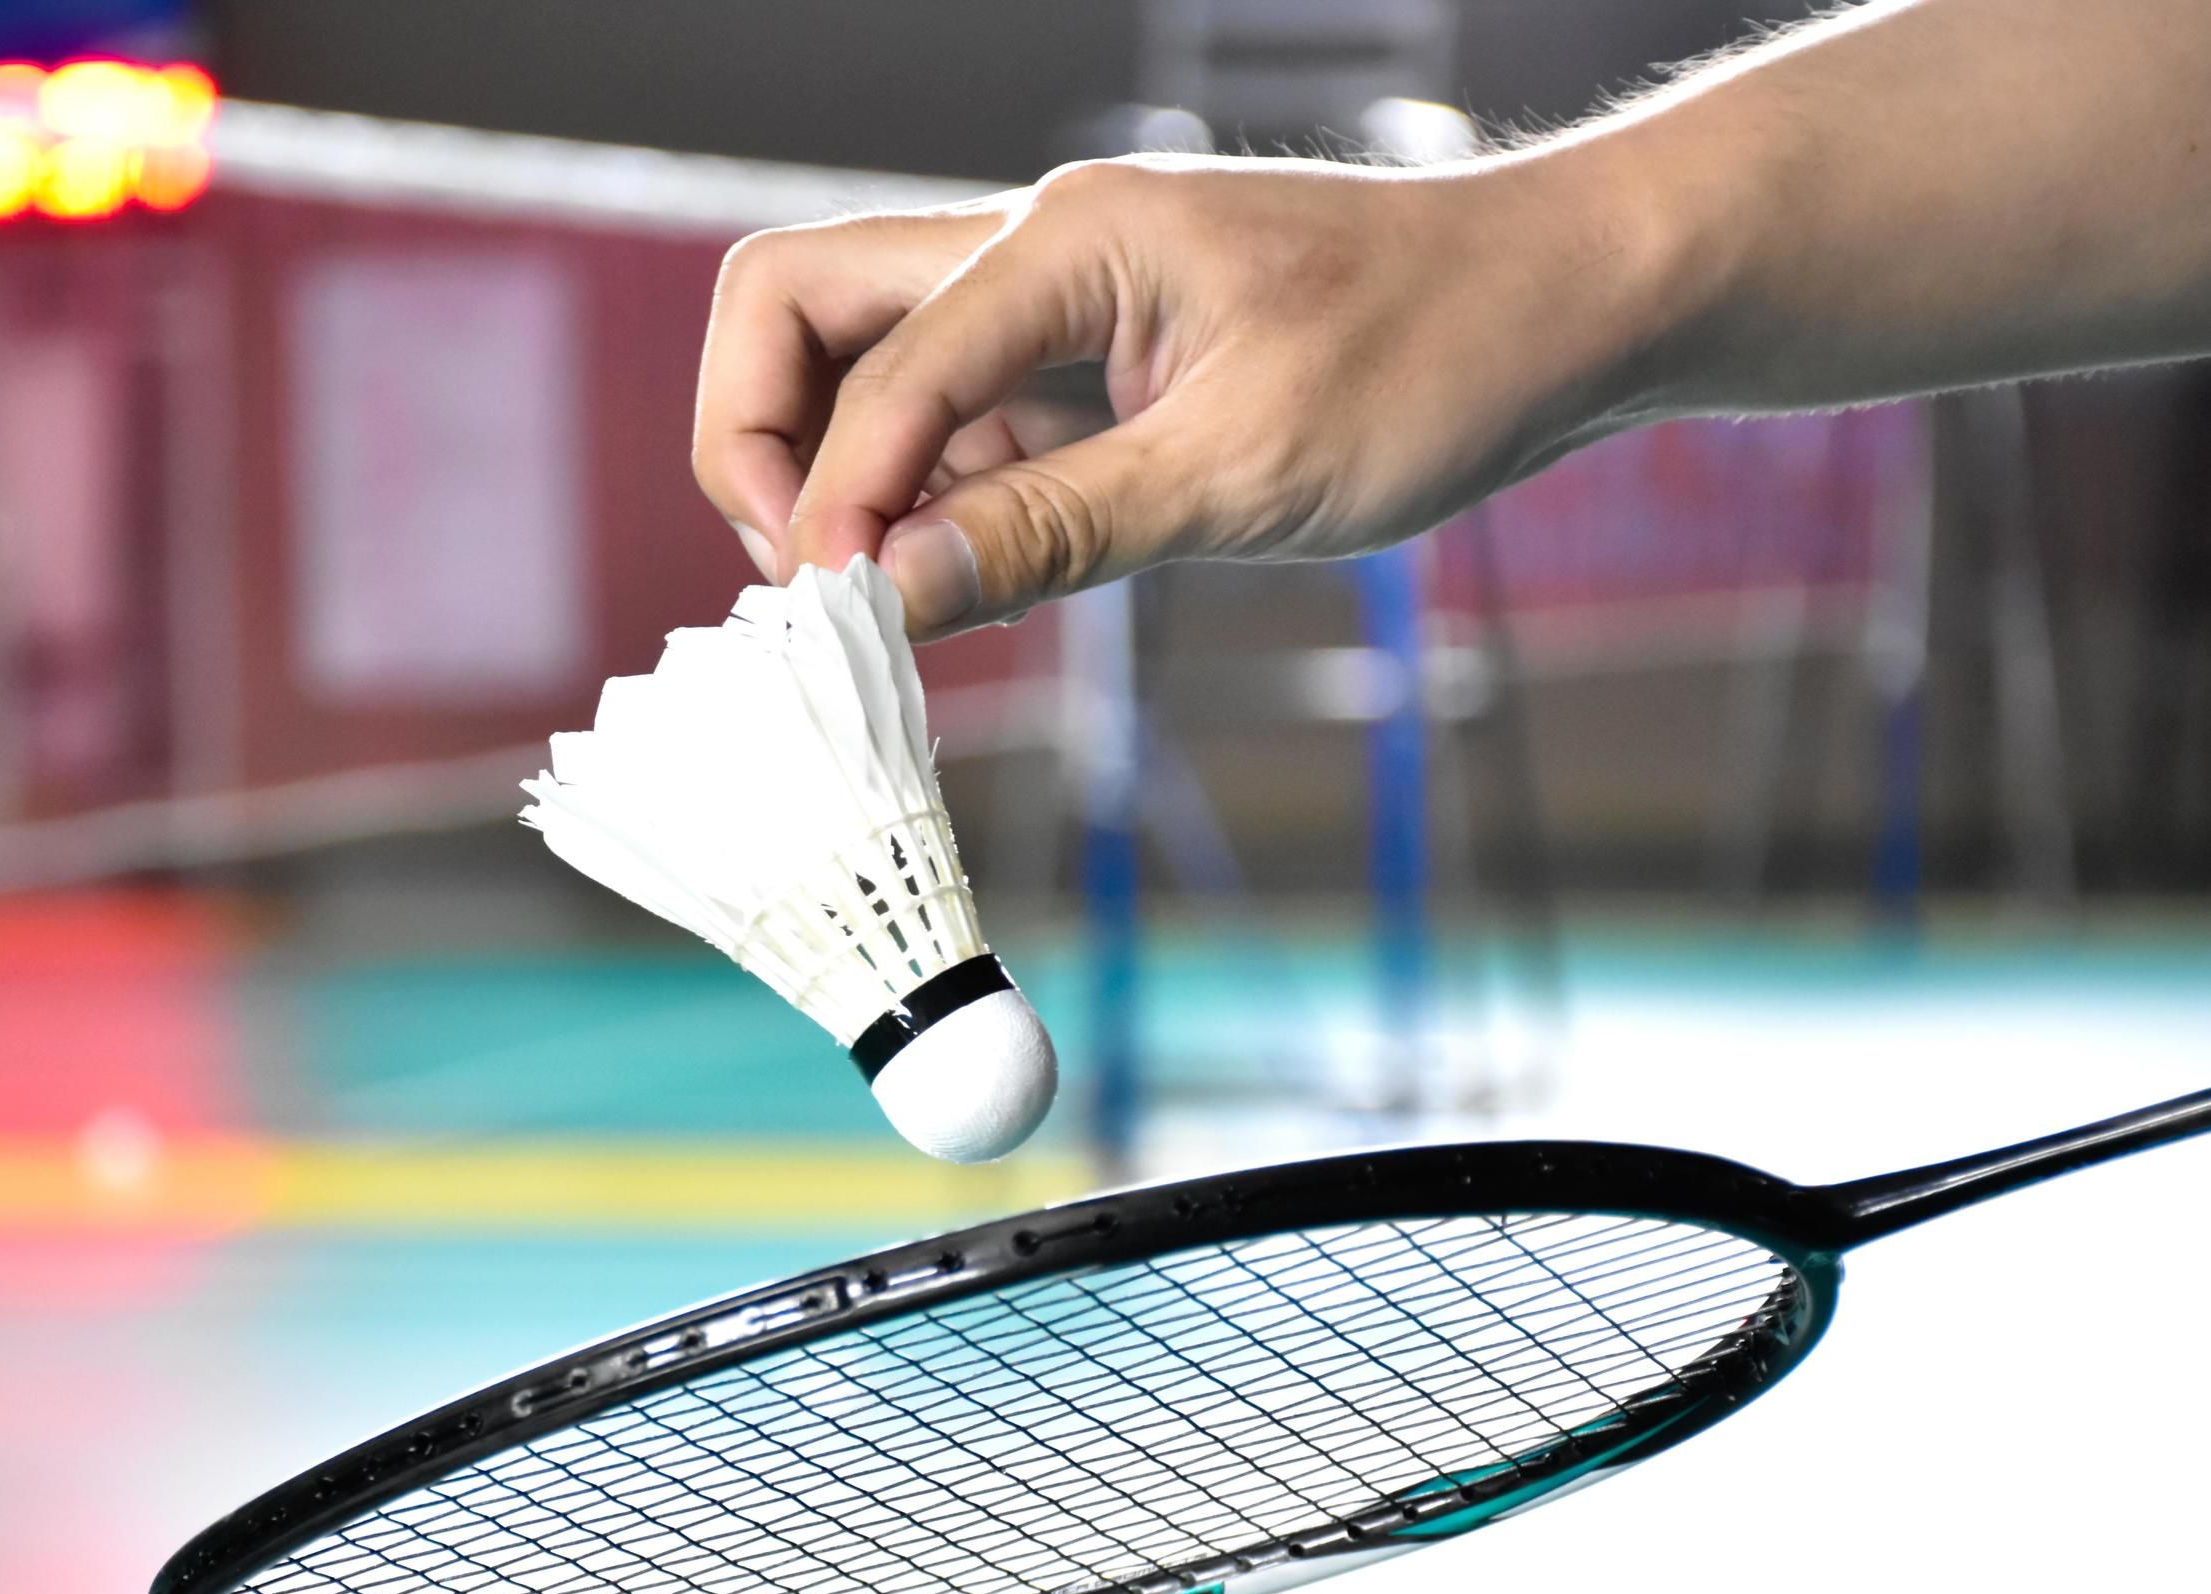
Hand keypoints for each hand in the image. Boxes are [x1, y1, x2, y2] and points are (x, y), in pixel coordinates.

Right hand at [692, 152, 1667, 638]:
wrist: (1565, 304)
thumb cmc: (1437, 357)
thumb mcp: (1244, 470)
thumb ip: (1056, 530)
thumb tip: (891, 592)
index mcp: (1066, 242)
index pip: (872, 370)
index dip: (827, 503)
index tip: (836, 620)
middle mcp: (1036, 250)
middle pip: (803, 304)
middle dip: (760, 438)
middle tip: (808, 576)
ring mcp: (1055, 301)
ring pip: (867, 366)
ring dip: (851, 479)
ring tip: (903, 600)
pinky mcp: (1089, 360)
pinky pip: (957, 420)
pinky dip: (936, 500)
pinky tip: (984, 575)